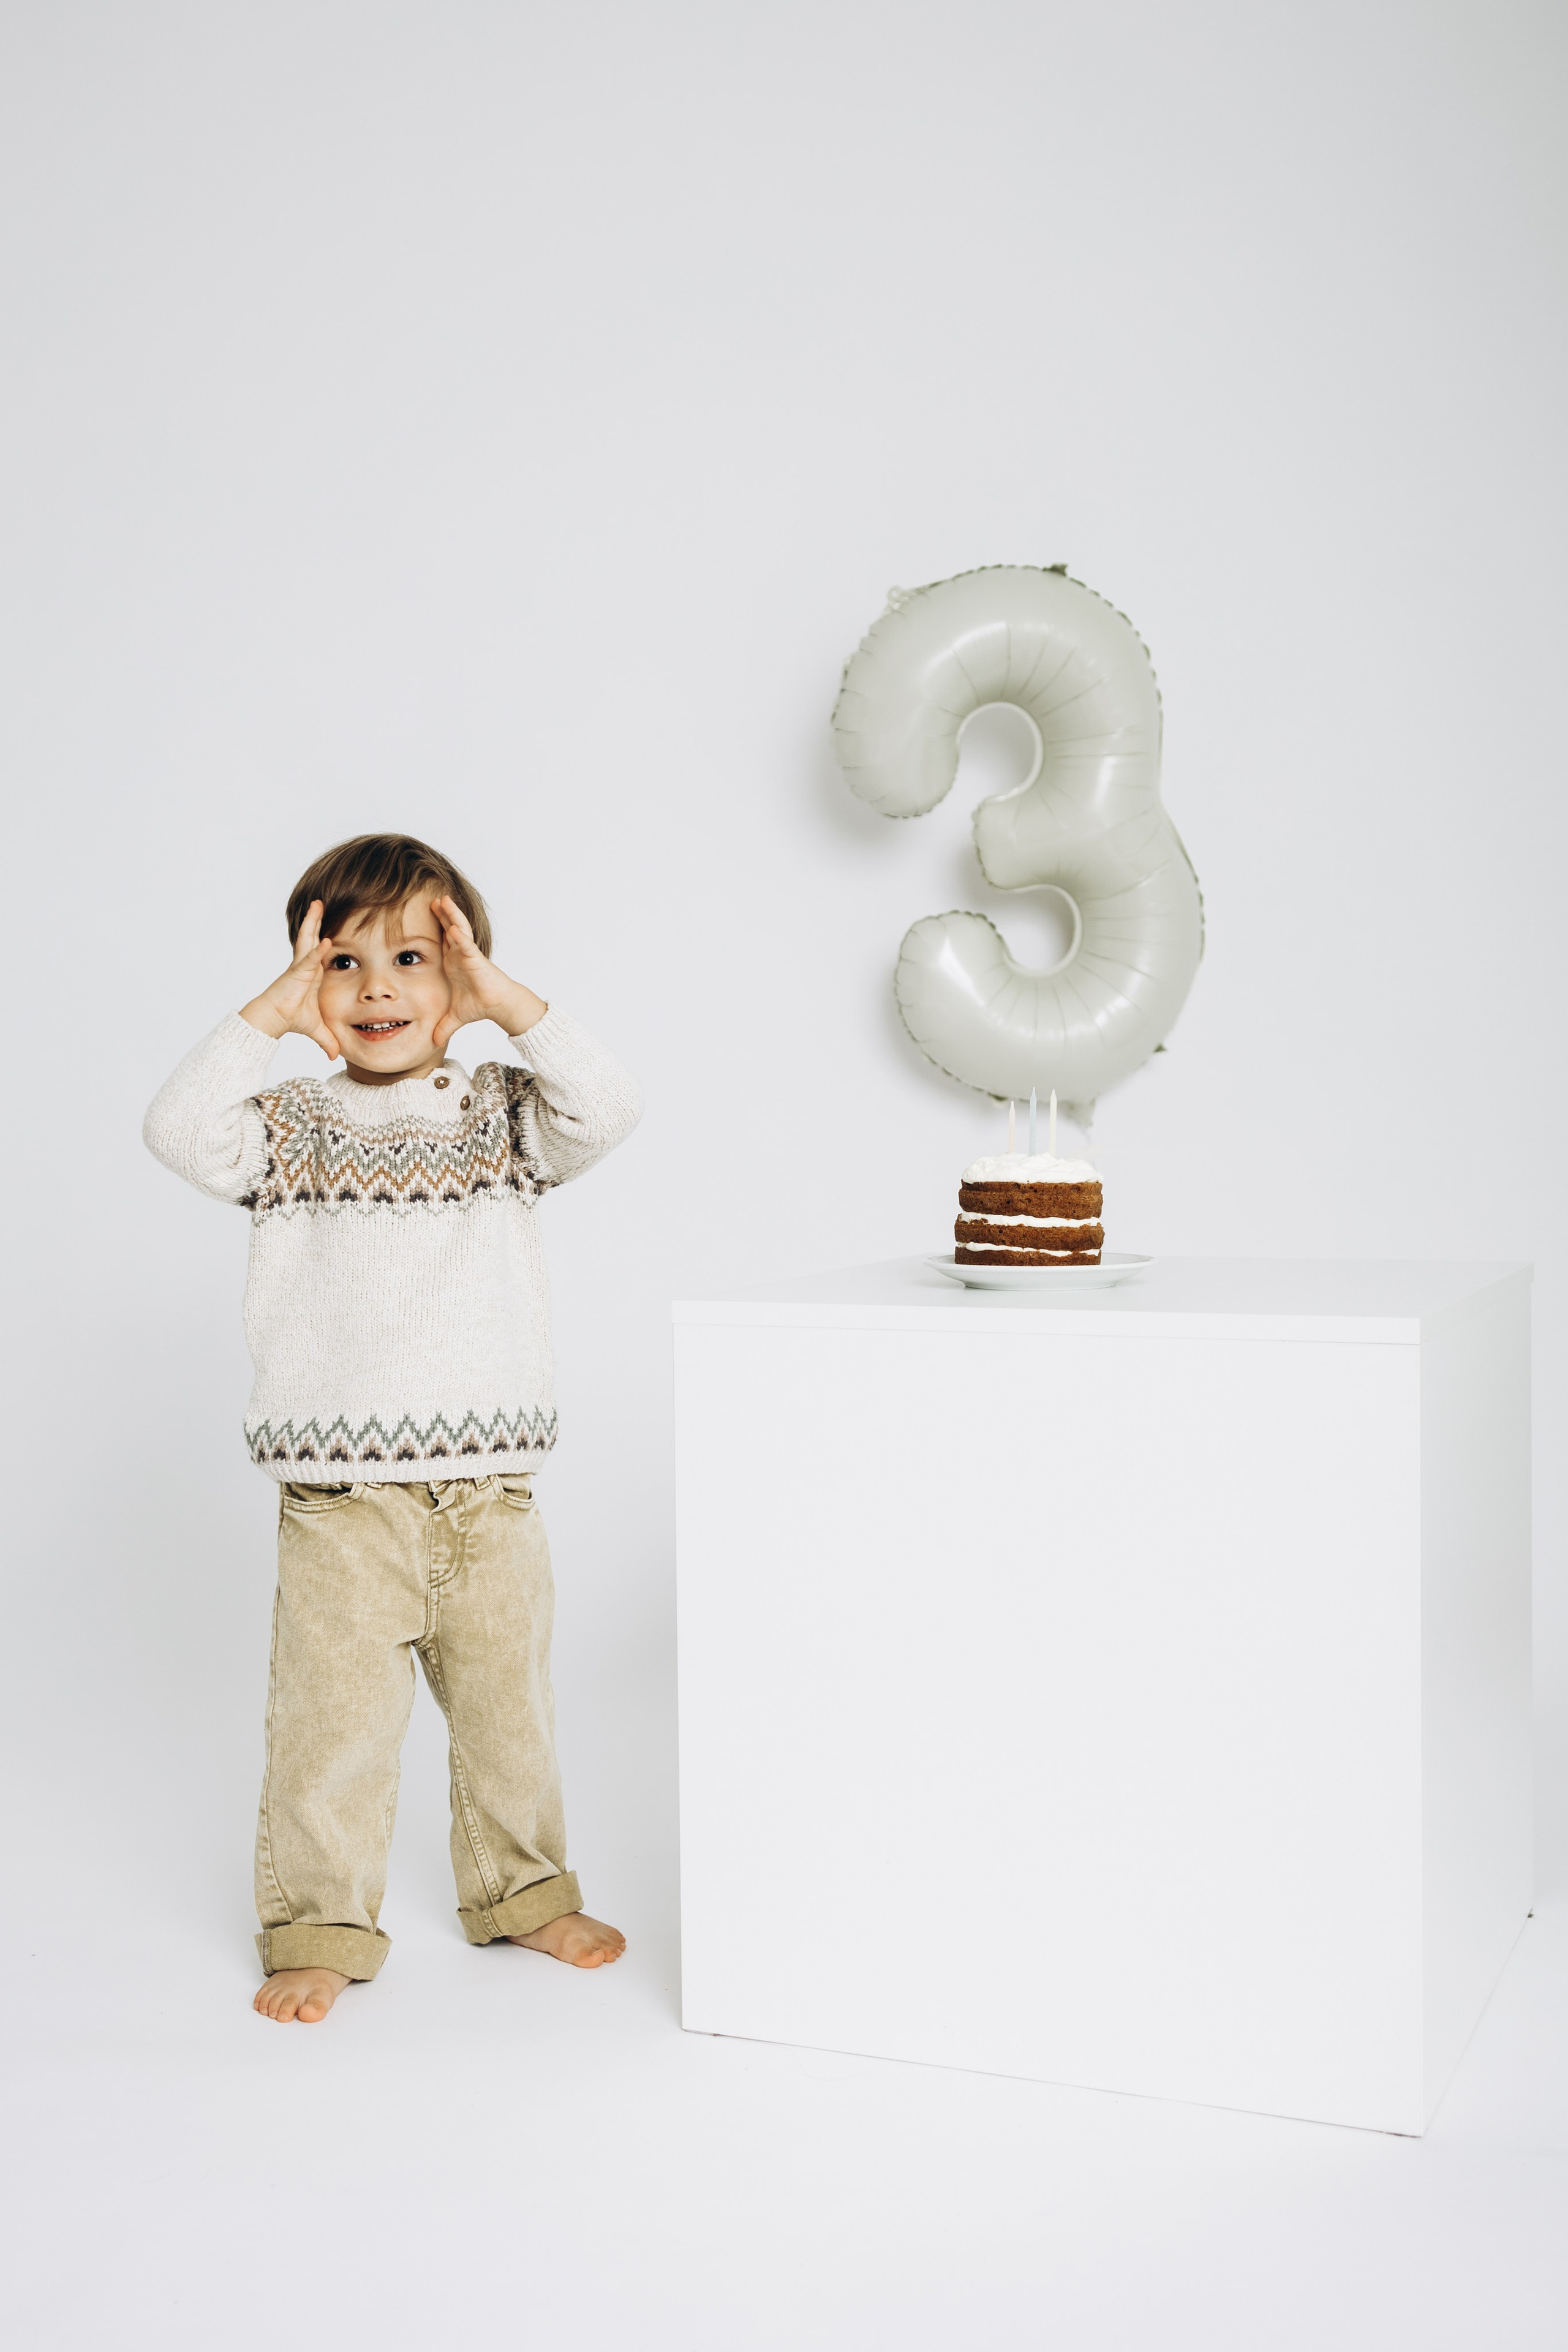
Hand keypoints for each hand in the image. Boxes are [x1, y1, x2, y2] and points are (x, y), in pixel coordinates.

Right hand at [239, 901, 343, 1059]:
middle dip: (316, 920)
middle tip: (321, 902)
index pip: (320, 950)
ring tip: (318, 904)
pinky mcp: (296, 974)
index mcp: (312, 973)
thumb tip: (336, 1056)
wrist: (272, 1021)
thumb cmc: (291, 1019)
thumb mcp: (317, 1028)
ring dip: (313, 923)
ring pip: (308, 941)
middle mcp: (305, 966)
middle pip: (312, 938)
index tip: (333, 923)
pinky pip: (309, 960)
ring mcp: (300, 967)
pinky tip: (326, 941)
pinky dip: (317, 952)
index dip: (326, 936)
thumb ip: (328, 1039)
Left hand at [430, 896, 546, 1048]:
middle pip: (448, 929)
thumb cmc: (480, 1005)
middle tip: (431, 899)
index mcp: (453, 962)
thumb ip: (443, 1026)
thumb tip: (433, 1042)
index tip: (421, 915)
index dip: (434, 927)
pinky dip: (460, 936)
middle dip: (441, 914)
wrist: (498, 1006)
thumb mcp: (455, 1016)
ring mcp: (468, 955)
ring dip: (451, 915)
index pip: (442, 940)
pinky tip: (452, 927)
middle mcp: (460, 955)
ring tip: (442, 899)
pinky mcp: (477, 960)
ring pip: (459, 930)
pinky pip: (466, 945)